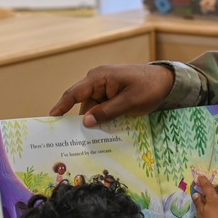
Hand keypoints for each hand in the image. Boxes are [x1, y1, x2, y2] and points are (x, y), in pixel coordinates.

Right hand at [49, 63, 174, 126]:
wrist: (167, 81)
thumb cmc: (149, 87)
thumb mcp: (129, 102)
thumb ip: (107, 112)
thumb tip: (86, 122)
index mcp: (99, 78)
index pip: (74, 93)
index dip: (61, 106)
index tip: (51, 119)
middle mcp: (98, 81)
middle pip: (83, 103)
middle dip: (79, 120)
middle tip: (71, 138)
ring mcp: (105, 88)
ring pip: (93, 108)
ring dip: (94, 121)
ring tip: (89, 140)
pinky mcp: (112, 94)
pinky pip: (103, 108)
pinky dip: (103, 118)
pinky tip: (103, 132)